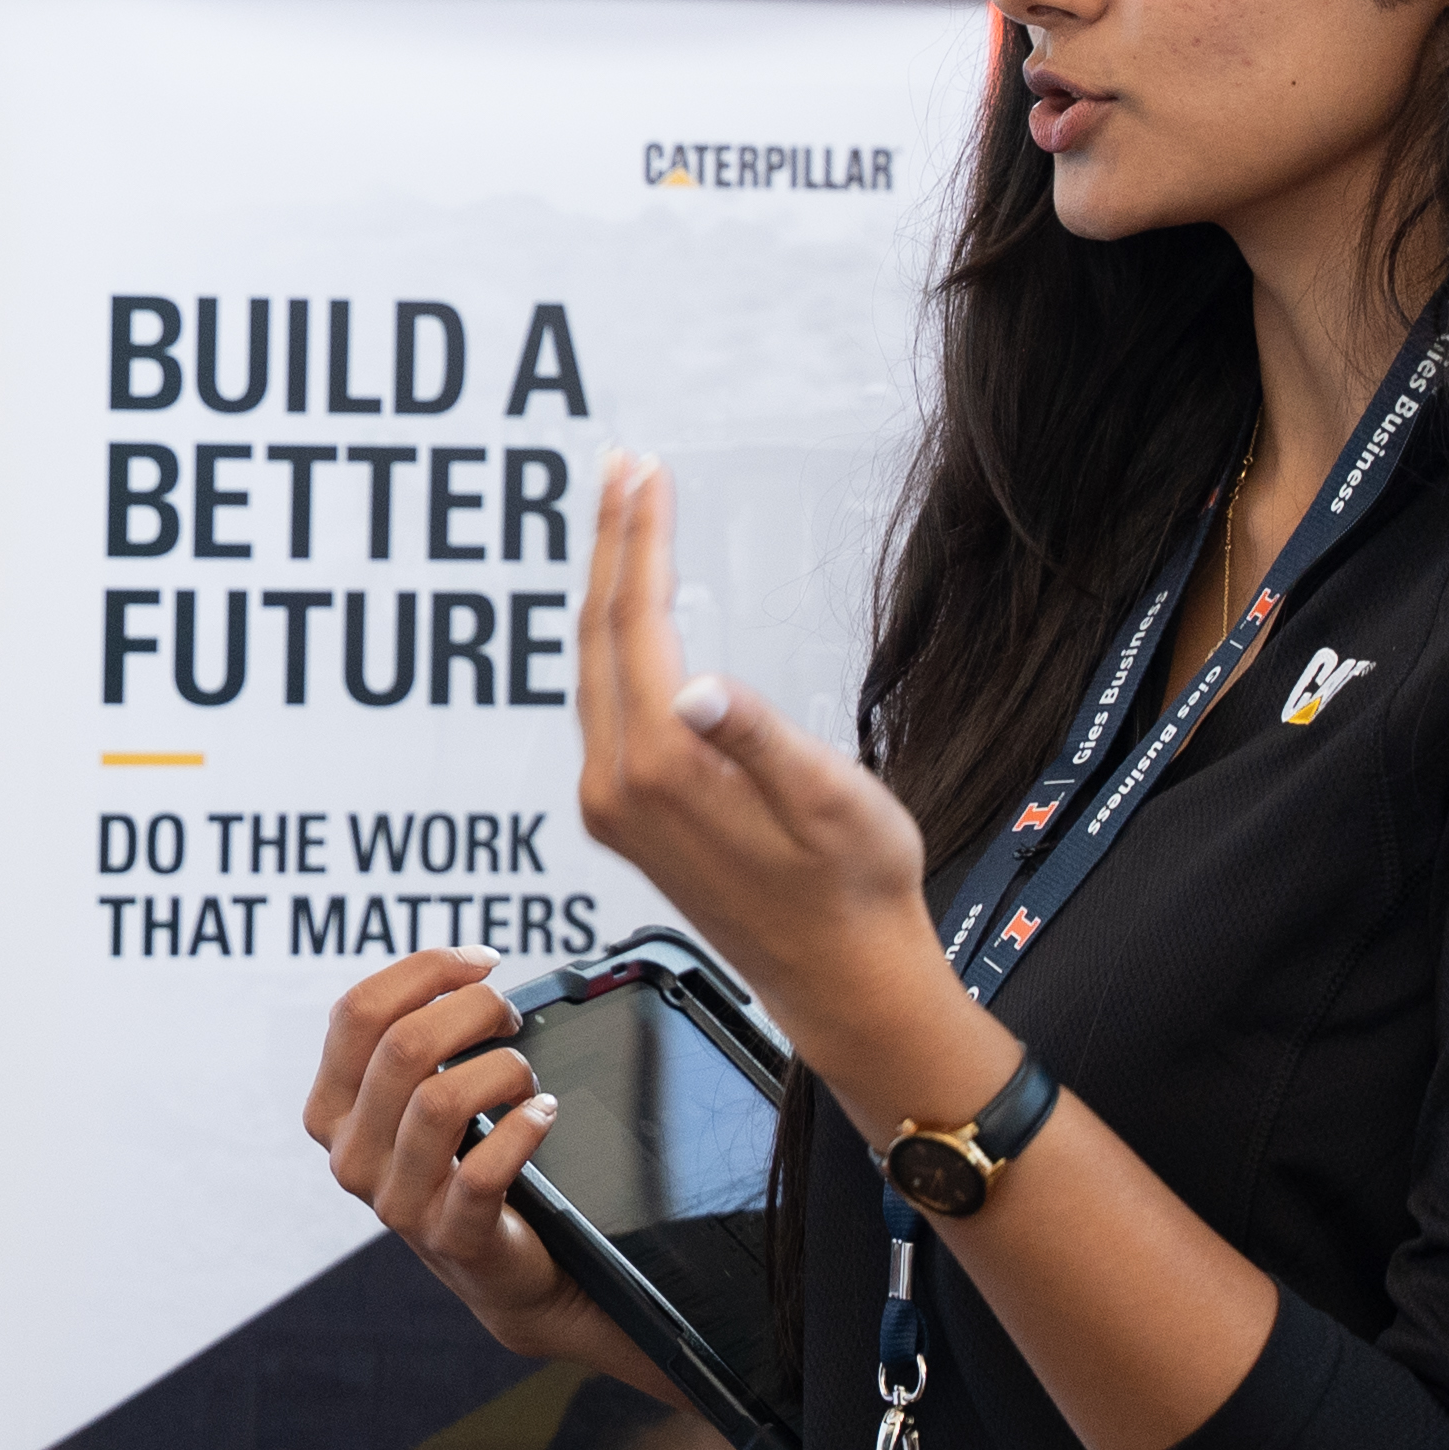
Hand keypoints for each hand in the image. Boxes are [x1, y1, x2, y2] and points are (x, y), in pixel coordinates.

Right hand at [302, 950, 676, 1405]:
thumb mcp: (417, 1100)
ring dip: (503, 1069)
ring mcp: (396, 1202)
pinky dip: (524, 1129)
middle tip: (510, 1016)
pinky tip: (543, 1114)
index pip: (357, 1013)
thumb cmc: (461, 1161)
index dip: (425, 971)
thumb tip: (467, 969)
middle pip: (403, 1046)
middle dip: (473, 1010)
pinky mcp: (450, 1236)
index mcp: (332, 1108)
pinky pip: (484, 1171)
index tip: (480, 963)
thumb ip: (416, 1041)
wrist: (497, 1264)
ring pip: (441, 1102)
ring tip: (527, 1076)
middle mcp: (351, 1156)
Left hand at [571, 454, 949, 1071]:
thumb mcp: (831, 803)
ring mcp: (615, 809)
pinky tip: (632, 617)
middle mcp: (617, 791)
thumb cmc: (855, 892)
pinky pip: (605, 708)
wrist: (845, 981)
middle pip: (597, 638)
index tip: (644, 473)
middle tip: (622, 468)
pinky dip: (614, 644)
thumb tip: (698, 686)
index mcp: (660, 773)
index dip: (637, 539)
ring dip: (607, 591)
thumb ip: (760, 738)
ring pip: (593, 672)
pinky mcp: (629, 821)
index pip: (632, 625)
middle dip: (609, 546)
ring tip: (623, 521)